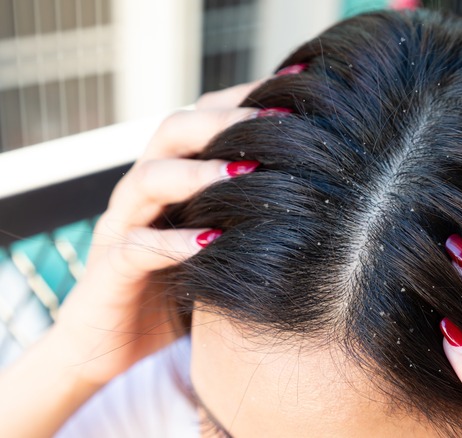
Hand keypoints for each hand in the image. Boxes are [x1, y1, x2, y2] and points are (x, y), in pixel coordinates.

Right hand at [53, 79, 267, 386]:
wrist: (113, 343)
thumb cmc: (178, 286)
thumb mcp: (218, 241)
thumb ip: (246, 211)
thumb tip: (318, 189)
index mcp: (172, 176)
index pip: (202, 118)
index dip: (243, 101)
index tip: (293, 93)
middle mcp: (144, 191)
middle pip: (173, 132)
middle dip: (223, 121)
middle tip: (273, 123)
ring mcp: (123, 227)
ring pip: (149, 179)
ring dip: (198, 173)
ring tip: (246, 172)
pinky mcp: (110, 271)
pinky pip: (136, 247)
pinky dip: (172, 242)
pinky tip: (211, 242)